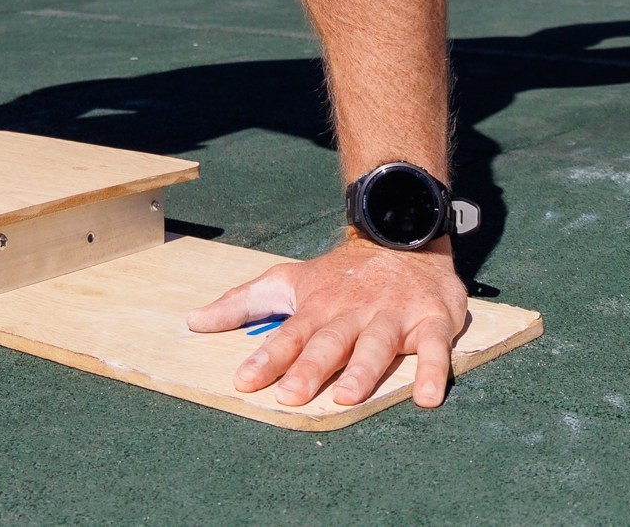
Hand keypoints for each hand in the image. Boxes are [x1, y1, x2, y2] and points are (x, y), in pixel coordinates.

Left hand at [187, 235, 468, 408]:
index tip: (244, 381)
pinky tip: (428, 397)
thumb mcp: (289, 279)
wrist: (401, 232)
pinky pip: (436, 348)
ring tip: (347, 397)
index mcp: (319, 307)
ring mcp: (393, 315)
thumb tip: (193, 321)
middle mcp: (353, 312)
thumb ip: (243, 303)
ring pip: (376, 344)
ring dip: (362, 371)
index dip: (267, 358)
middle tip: (292, 395)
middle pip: (330, 342)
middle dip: (310, 368)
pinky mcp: (432, 320)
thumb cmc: (341, 273)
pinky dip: (435, 371)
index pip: (289, 335)